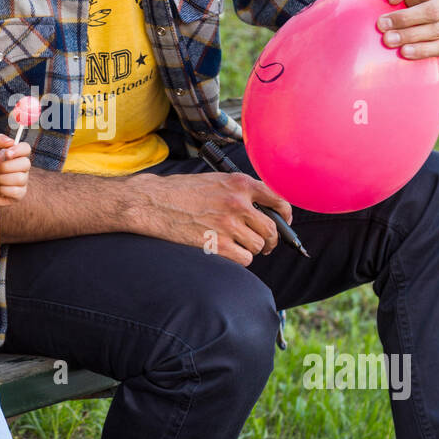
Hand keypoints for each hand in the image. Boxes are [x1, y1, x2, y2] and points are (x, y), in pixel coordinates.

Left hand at [0, 134, 31, 206]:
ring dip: (3, 179)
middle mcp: (21, 167)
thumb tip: (11, 142)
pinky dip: (4, 190)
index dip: (19, 150)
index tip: (7, 153)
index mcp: (15, 155)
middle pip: (26, 163)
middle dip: (7, 166)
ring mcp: (22, 181)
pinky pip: (16, 191)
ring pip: (21, 178)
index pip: (26, 148)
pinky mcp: (19, 194)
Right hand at [132, 170, 293, 264]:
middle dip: (271, 240)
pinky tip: (230, 253)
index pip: (278, 199)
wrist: (153, 202)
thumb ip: (240, 190)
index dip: (286, 215)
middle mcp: (238, 203)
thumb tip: (264, 207)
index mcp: (239, 183)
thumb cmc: (180, 191)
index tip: (284, 222)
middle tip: (265, 244)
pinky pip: (245, 258)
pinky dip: (241, 259)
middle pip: (272, 229)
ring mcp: (228, 225)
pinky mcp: (217, 244)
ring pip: (259, 246)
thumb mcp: (215, 180)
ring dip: (253, 249)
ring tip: (240, 246)